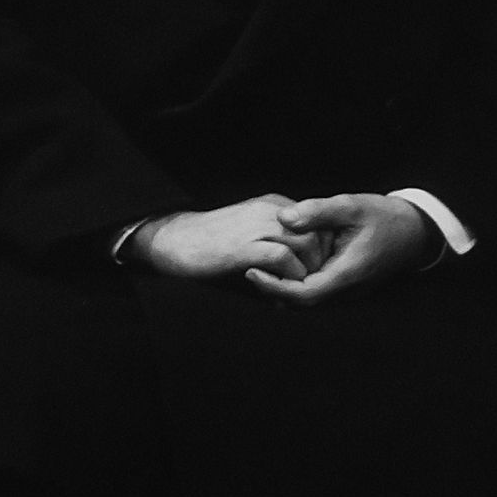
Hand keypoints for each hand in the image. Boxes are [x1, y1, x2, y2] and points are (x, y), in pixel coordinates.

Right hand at [124, 196, 331, 281]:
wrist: (176, 240)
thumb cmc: (211, 241)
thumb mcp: (249, 229)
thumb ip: (274, 239)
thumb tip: (298, 266)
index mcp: (273, 205)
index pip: (317, 222)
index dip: (320, 249)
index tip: (313, 270)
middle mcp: (271, 211)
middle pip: (318, 232)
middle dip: (319, 262)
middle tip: (309, 284)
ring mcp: (259, 226)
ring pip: (308, 244)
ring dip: (307, 272)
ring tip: (296, 290)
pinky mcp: (247, 246)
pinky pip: (285, 260)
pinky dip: (289, 279)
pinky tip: (279, 291)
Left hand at [245, 194, 434, 305]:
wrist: (416, 230)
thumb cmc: (385, 216)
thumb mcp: (352, 206)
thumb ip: (318, 211)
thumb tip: (283, 217)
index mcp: (347, 274)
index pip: (304, 294)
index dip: (274, 287)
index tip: (251, 271)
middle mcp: (347, 290)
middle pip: (301, 302)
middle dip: (272, 289)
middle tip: (247, 268)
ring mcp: (347, 291)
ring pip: (308, 299)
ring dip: (282, 287)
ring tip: (257, 266)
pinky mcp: (346, 285)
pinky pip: (316, 291)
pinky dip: (295, 282)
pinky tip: (281, 263)